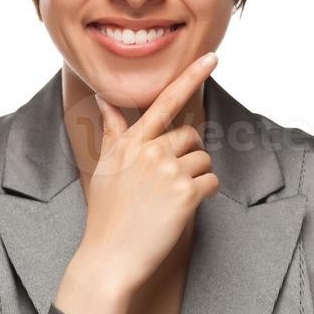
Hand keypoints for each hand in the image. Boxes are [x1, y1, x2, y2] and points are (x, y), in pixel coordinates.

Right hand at [75, 52, 219, 295]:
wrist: (109, 256)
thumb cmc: (107, 213)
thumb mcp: (105, 167)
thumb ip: (112, 131)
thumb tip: (102, 99)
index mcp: (130, 142)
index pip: (164, 102)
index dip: (190, 76)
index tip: (212, 56)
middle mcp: (149, 151)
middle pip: (190, 137)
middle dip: (187, 157)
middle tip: (167, 184)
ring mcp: (168, 171)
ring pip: (203, 161)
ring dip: (195, 179)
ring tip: (169, 201)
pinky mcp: (185, 193)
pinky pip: (211, 183)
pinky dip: (204, 196)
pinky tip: (181, 210)